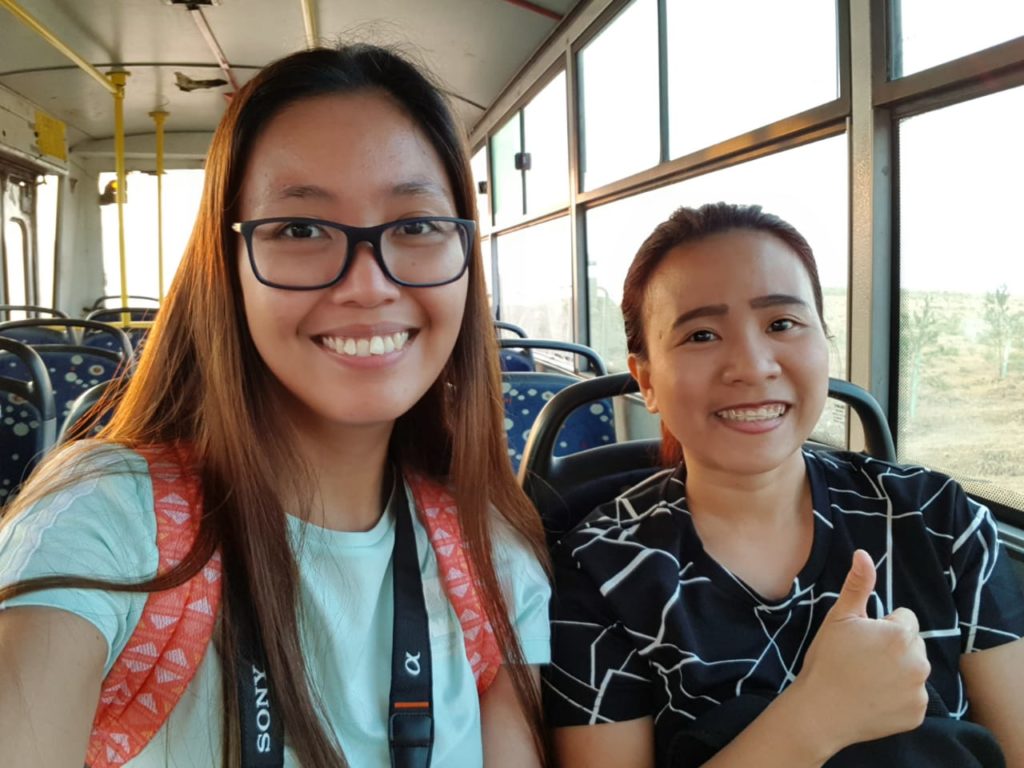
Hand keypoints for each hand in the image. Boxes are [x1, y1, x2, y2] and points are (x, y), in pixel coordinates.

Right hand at [793, 550, 930, 756]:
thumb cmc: (827, 660)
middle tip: (863, 660)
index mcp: (900, 636)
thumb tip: (864, 554)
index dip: (881, 626)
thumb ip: (858, 585)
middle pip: (912, 644)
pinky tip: (875, 697)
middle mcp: (919, 662)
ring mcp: (920, 691)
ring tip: (867, 679)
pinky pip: (914, 696)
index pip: (904, 619)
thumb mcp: (839, 618)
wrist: (820, 711)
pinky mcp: (917, 714)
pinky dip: (899, 696)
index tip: (861, 640)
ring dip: (898, 670)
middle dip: (893, 648)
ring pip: (914, 669)